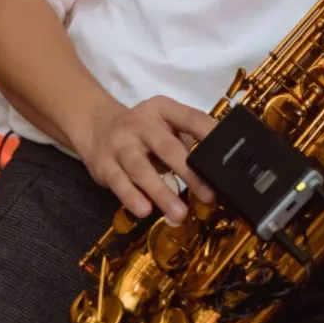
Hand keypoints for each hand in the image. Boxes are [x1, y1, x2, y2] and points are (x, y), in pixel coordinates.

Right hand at [73, 95, 216, 224]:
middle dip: (190, 174)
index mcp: (163, 109)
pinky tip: (145, 211)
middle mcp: (140, 123)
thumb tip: (216, 173)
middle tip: (209, 196)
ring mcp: (120, 143)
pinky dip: (132, 197)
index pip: (191, 118)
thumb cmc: (143, 132)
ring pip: (141, 169)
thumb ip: (187, 142)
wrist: (96, 127)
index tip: (227, 157)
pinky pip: (119, 182)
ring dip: (162, 193)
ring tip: (179, 213)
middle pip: (168, 148)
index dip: (210, 135)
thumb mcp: (165, 126)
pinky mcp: (103, 163)